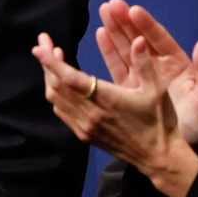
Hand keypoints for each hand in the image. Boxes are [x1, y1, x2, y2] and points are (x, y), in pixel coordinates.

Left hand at [32, 31, 197, 196]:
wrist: (157, 157)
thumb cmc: (159, 121)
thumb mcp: (157, 90)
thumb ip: (144, 63)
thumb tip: (138, 39)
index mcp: (106, 100)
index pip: (70, 78)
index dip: (51, 62)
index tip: (38, 47)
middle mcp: (89, 114)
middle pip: (56, 87)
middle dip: (47, 64)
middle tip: (45, 43)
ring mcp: (84, 127)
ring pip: (55, 100)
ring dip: (50, 78)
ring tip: (54, 59)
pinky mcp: (84, 135)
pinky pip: (62, 112)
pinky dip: (57, 95)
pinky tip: (62, 83)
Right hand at [94, 0, 197, 143]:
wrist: (181, 150)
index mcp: (176, 64)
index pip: (159, 39)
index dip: (146, 25)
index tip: (133, 9)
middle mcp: (157, 66)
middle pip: (139, 38)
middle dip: (125, 21)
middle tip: (111, 4)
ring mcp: (142, 77)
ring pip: (126, 49)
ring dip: (114, 31)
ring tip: (102, 12)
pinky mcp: (129, 90)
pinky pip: (117, 66)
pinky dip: (109, 51)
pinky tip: (100, 35)